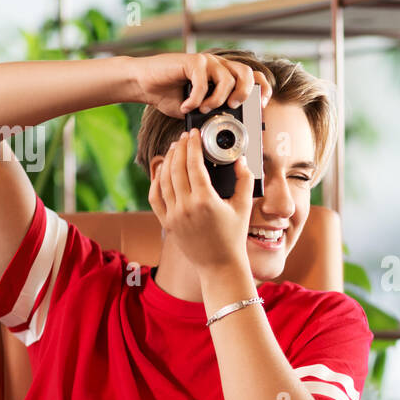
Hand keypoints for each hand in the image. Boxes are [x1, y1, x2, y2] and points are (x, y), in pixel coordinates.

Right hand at [132, 52, 271, 117]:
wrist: (145, 84)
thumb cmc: (172, 96)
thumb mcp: (199, 110)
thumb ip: (214, 113)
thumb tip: (231, 128)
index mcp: (225, 76)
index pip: (254, 77)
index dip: (263, 90)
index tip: (261, 107)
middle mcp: (219, 66)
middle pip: (246, 72)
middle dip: (244, 93)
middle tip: (233, 106)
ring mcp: (206, 61)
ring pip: (226, 77)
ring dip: (218, 98)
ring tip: (204, 109)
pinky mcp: (192, 61)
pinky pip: (202, 81)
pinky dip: (196, 98)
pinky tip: (186, 106)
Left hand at [147, 130, 253, 274]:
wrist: (219, 265)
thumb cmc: (234, 237)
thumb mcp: (244, 206)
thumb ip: (245, 180)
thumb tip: (240, 160)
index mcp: (206, 201)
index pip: (194, 164)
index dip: (193, 146)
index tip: (194, 134)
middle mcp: (186, 207)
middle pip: (176, 168)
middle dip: (179, 148)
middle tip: (184, 137)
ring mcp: (173, 215)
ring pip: (163, 179)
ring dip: (167, 161)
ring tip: (174, 149)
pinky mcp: (166, 223)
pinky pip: (155, 196)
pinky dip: (156, 180)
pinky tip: (162, 170)